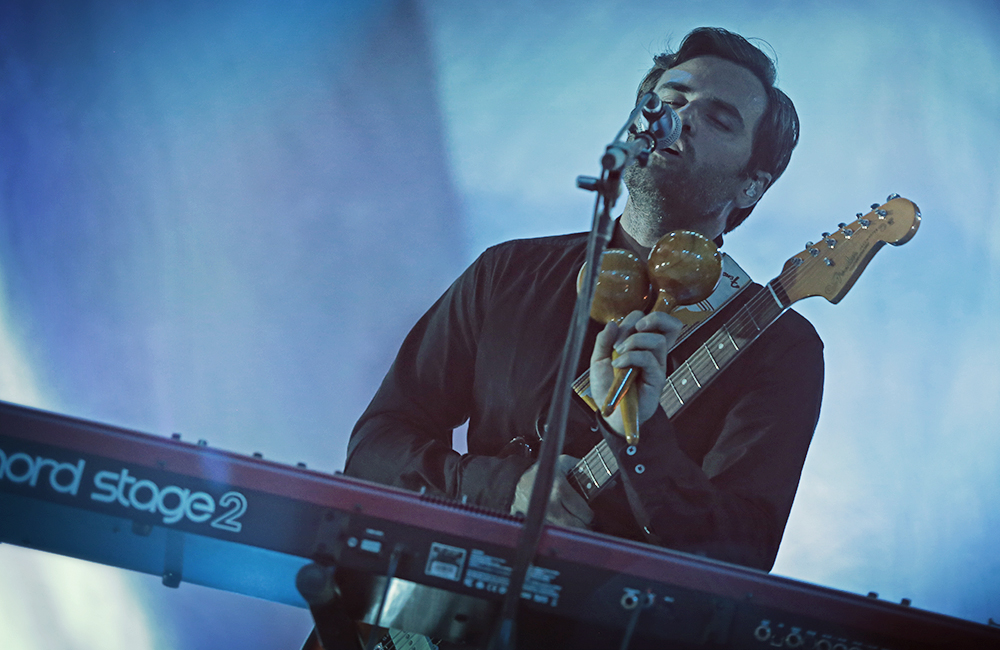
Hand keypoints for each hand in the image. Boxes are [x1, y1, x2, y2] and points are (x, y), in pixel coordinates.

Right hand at [510, 455, 593, 528]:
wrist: (515, 479)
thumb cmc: (544, 470)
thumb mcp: (564, 463)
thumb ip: (586, 471)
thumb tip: (611, 482)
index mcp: (559, 488)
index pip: (583, 512)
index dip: (589, 515)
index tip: (588, 514)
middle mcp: (549, 504)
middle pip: (575, 527)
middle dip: (583, 526)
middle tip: (584, 523)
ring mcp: (539, 516)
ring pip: (564, 533)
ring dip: (571, 532)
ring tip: (573, 526)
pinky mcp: (532, 524)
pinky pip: (549, 534)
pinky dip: (557, 533)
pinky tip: (560, 527)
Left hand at [589, 310, 681, 437]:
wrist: (611, 412)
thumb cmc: (608, 386)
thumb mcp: (599, 359)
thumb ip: (604, 341)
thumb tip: (612, 323)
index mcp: (640, 344)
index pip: (649, 320)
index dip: (632, 320)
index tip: (615, 334)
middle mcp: (653, 352)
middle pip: (668, 324)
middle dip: (649, 319)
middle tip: (633, 329)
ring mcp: (656, 365)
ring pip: (658, 340)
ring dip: (634, 341)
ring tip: (619, 353)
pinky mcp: (656, 378)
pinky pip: (649, 359)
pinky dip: (630, 357)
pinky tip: (617, 365)